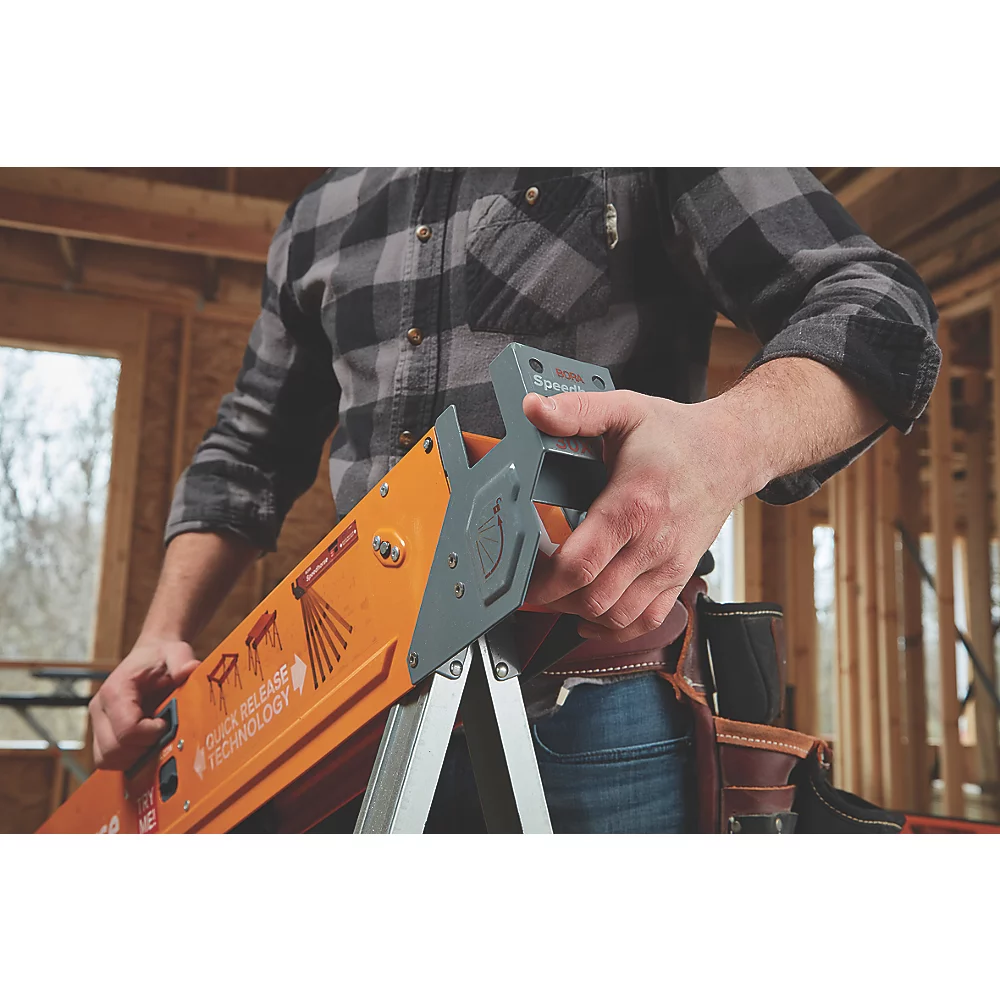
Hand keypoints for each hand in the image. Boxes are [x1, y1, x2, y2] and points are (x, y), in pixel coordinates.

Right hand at [89, 638, 199, 769]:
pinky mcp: (101, 732)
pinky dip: (127, 758)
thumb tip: (191, 668)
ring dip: (134, 757)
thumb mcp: (176, 653)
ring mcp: (98, 722)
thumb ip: (182, 663)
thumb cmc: (161, 657)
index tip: (166, 723)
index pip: (127, 730)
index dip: (151, 734)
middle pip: (114, 750)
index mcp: (115, 691)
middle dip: (143, 748)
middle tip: (162, 732)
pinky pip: (108, 758)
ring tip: (153, 738)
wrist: (150, 656)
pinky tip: (146, 743)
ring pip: (107, 759)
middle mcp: (100, 709)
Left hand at [523, 389, 760, 642]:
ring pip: (617, 616)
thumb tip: (534, 409)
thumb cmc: (676, 434)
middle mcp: (652, 543)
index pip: (581, 563)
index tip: (523, 574)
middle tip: (532, 584)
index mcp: (633, 504)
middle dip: (554, 599)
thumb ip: (576, 412)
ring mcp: (668, 565)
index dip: (544, 580)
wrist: (733, 453)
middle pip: (593, 598)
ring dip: (580, 614)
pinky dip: (615, 629)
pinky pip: (647, 622)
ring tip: (558, 596)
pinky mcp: (678, 577)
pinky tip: (592, 618)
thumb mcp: (624, 409)